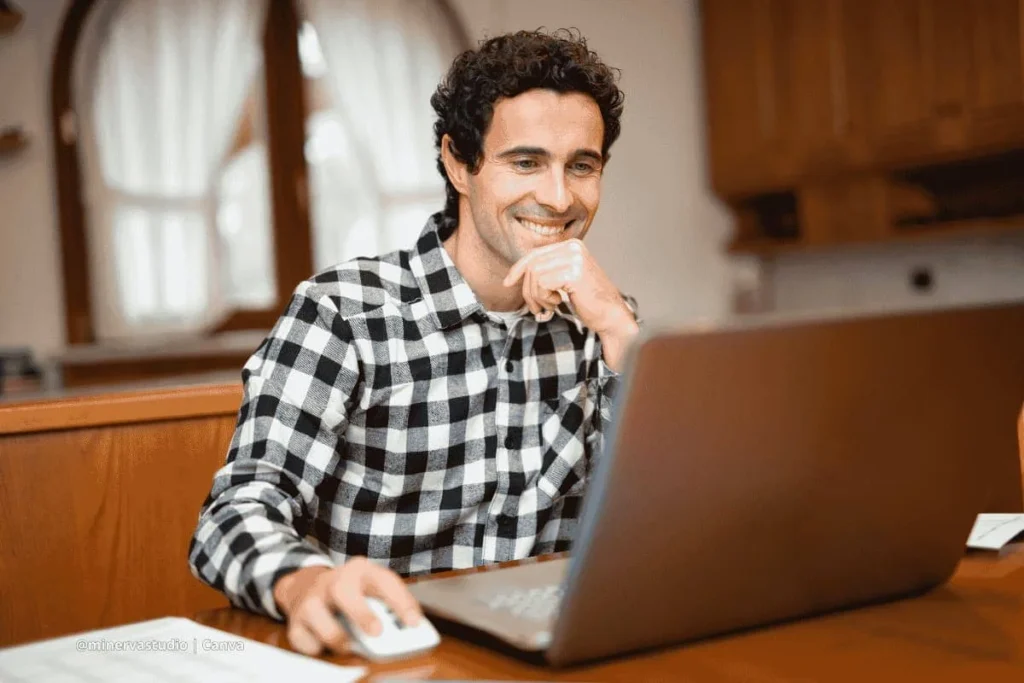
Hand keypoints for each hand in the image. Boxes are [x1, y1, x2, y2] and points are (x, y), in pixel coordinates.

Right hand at [272, 557, 422, 655]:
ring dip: (337, 636)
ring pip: (318, 615)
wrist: (306, 585)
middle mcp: (334, 581)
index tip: (414, 623)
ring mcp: (312, 599)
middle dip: (361, 613)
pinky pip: (305, 638)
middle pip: (344, 591)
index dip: (401, 601)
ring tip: (349, 647)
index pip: (383, 581)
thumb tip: (407, 634)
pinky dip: (318, 647)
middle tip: (377, 633)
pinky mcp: (296, 620)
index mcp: (361, 571)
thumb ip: (388, 609)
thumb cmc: (349, 593)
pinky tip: (324, 642)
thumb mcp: (370, 591)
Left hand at [503, 239, 638, 370]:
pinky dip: (545, 299)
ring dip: (537, 297)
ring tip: (550, 307)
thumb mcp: (564, 280)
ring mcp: (574, 258)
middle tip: (537, 308)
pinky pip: (542, 284)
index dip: (518, 269)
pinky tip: (558, 304)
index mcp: (572, 245)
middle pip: (532, 264)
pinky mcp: (574, 272)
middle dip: (528, 290)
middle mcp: (573, 247)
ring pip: (534, 275)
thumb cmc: (588, 302)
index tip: (507, 282)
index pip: (535, 253)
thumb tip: (515, 274)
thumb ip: (547, 271)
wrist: (611, 316)